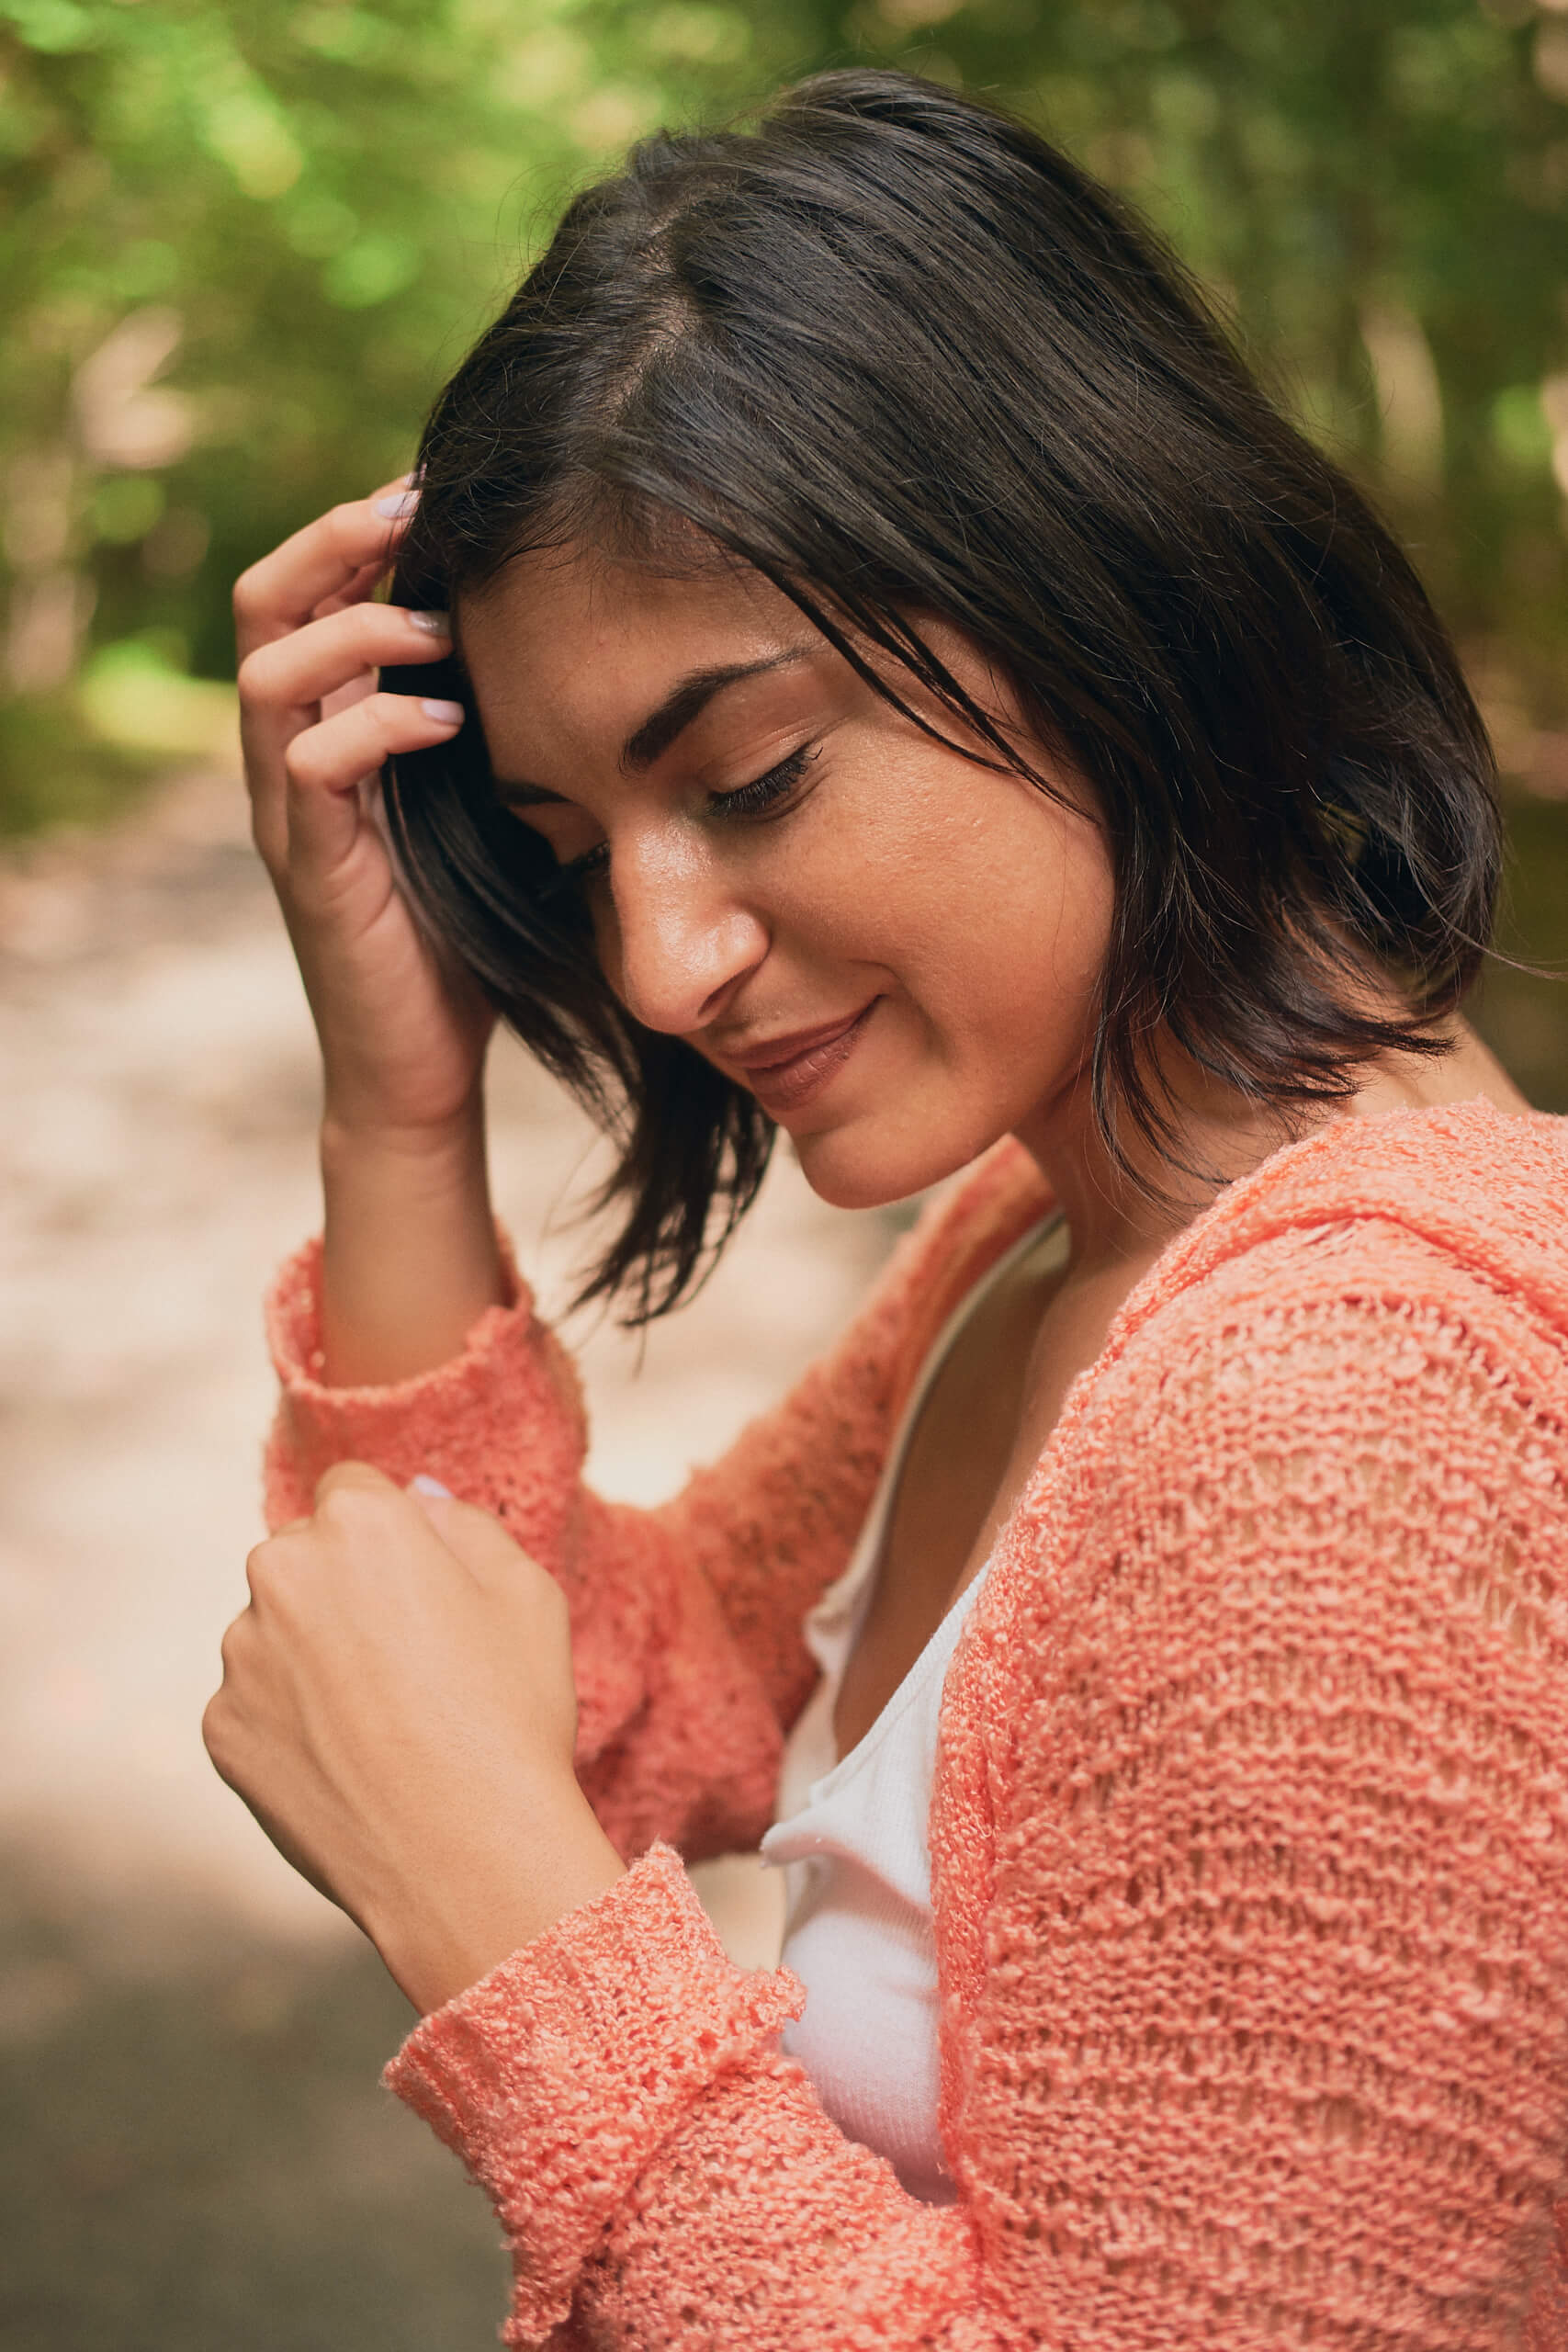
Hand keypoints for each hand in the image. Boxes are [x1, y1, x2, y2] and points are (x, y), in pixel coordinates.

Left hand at [203, 1465, 625, 2012]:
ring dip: (313, 1656)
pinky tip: (353, 1763)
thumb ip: (465, 1525)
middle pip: (304, 1556)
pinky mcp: (222, 1728)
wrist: (465, 1855)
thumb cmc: (511, 1717)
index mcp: (359, 1522)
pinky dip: (294, 1724)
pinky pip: (257, 1704)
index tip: (421, 1587)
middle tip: (411, 1660)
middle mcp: (281, 1571)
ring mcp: (241, 1654)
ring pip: (275, 1631)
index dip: (392, 1536)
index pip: (354, 1488)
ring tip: (387, 1724)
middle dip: (343, 1589)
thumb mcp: (527, 1594)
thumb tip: (417, 1499)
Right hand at [233, 480, 495, 1144]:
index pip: (304, 593)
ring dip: (354, 630)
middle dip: (335, 542)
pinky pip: (311, 764)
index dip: (356, 531)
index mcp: (328, 730)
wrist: (423, 1065)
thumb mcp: (487, 805)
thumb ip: (496, 726)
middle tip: (415, 508)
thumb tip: (581, 642)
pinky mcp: (312, 867)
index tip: (440, 491)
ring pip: (269, 672)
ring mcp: (289, 812)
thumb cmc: (467, 935)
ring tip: (438, 628)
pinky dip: (376, 726)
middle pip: (261, 604)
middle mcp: (289, 758)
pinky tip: (448, 722)